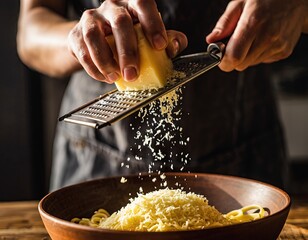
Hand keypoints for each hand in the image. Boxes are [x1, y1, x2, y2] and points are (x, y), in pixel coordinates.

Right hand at [67, 0, 186, 82]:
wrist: (97, 43)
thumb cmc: (131, 39)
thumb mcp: (152, 37)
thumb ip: (169, 40)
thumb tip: (174, 46)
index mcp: (133, 4)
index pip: (143, 3)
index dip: (152, 23)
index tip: (160, 46)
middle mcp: (111, 7)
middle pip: (119, 21)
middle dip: (128, 50)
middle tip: (133, 73)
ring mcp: (91, 19)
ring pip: (93, 35)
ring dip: (105, 60)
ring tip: (116, 77)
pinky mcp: (75, 35)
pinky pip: (81, 51)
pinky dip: (93, 68)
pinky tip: (105, 77)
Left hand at [206, 0, 307, 71]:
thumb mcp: (241, 3)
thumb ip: (224, 23)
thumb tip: (211, 40)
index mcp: (253, 23)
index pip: (234, 56)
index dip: (223, 61)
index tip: (220, 56)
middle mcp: (267, 37)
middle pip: (240, 64)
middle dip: (232, 58)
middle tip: (234, 44)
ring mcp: (278, 46)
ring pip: (250, 64)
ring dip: (245, 56)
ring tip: (252, 37)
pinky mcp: (284, 52)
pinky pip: (262, 61)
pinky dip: (258, 54)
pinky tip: (263, 39)